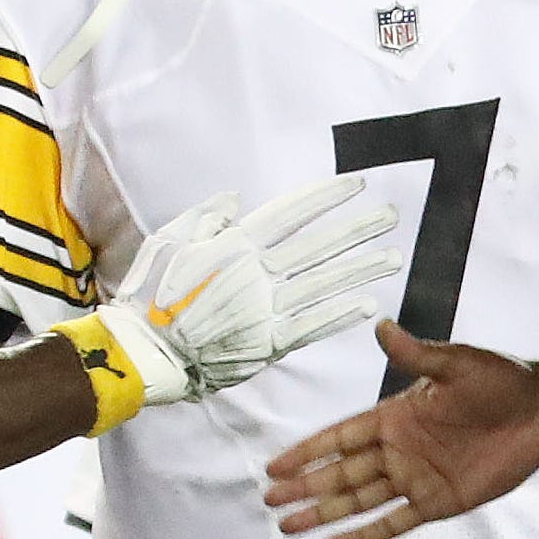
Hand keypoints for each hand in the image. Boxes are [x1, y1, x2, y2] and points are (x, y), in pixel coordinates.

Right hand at [97, 173, 401, 403]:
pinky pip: (312, 327)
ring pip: (323, 285)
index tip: (357, 184)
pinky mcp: (267, 345)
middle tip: (390, 215)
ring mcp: (264, 311)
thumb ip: (204, 217)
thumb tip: (235, 199)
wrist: (144, 354)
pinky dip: (340, 315)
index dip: (326, 198)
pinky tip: (368, 304)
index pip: (291, 214)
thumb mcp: (168, 242)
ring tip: (393, 257)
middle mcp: (255, 275)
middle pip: (317, 247)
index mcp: (233, 246)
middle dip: (356, 229)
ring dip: (361, 270)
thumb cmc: (150, 295)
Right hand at [264, 322, 538, 538]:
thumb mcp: (456, 364)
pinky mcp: (438, 503)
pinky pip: (394, 522)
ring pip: (358, 501)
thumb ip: (416, 354)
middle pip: (340, 473)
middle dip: (305, 488)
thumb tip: (381, 326)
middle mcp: (397, 450)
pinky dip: (365, 534)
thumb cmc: (500, 380)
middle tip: (270, 502)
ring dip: (324, 513)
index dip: (306, 452)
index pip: (339, 437)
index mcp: (394, 416)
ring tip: (289, 528)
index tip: (274, 467)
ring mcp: (415, 478)